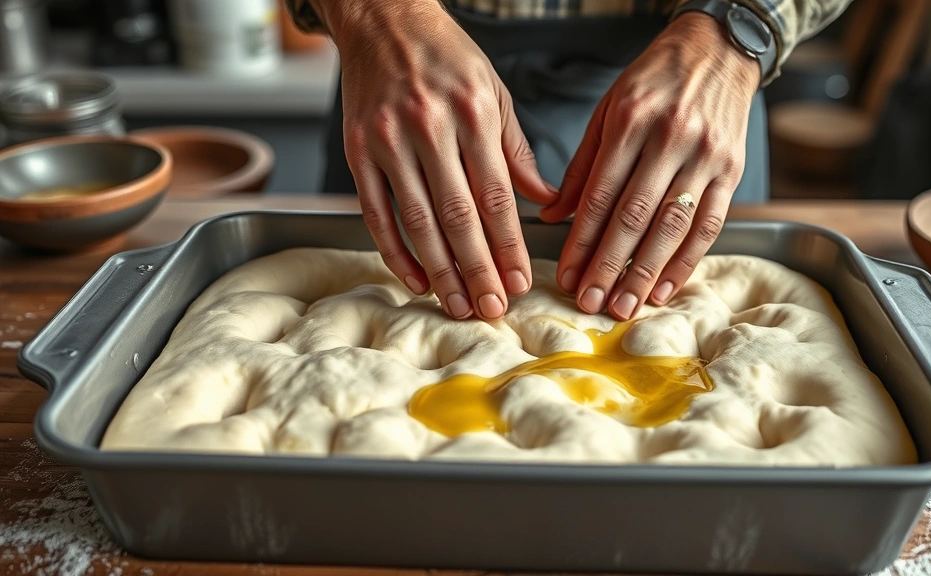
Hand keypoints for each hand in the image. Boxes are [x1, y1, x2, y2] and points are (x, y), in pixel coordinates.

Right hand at [319, 0, 557, 319]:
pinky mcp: (357, 151)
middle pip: (457, 216)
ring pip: (417, 221)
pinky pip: (377, 212)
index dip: (508, 245)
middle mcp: (428, 127)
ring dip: (440, 271)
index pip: (495, 195)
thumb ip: (516, 151)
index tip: (520, 281)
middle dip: (478, 269)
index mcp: (472, 112)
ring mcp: (388, 140)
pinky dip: (395, 251)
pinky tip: (416, 279)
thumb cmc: (445, 56)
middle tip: (492, 308)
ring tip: (459, 305)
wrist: (382, 19)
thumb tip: (545, 203)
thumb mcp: (494, 91)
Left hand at [539, 12, 760, 319]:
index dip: (582, 241)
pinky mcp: (732, 170)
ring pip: (672, 226)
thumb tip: (553, 215)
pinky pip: (709, 225)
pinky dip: (686, 262)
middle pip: (635, 216)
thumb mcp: (608, 109)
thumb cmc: (655, 81)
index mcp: (631, 121)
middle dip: (609, 266)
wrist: (718, 50)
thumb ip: (583, 165)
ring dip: (645, 273)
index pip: (601, 194)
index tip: (567, 275)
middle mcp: (670, 139)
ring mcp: (705, 156)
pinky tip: (664, 288)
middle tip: (590, 303)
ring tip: (623, 305)